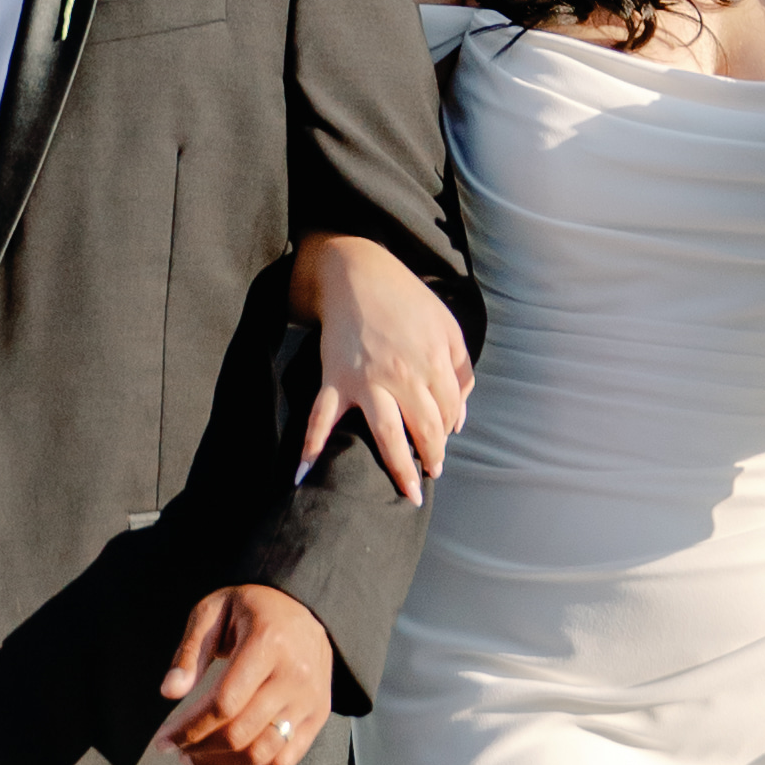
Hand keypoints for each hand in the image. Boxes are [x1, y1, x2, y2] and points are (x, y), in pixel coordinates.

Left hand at [159, 584, 333, 764]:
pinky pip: (284, 761)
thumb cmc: (253, 608)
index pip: (224, 703)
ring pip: (263, 753)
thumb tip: (169, 691)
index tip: (164, 739)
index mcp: (268, 643)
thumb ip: (189, 652)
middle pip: (241, 733)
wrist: (303, 606)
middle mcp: (295, 675)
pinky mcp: (317, 716)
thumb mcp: (213, 611)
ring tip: (195, 758)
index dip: (189, 728)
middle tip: (175, 748)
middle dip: (199, 748)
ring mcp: (310, 700)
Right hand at [291, 231, 472, 502]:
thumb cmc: (406, 300)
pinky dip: (310, 447)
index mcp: (433, 360)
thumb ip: (461, 372)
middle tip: (431, 474)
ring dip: (397, 467)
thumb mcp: (447, 326)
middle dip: (432, 457)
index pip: (450, 411)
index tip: (443, 440)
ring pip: (385, 434)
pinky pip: (321, 418)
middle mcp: (402, 374)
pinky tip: (302, 476)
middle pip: (424, 429)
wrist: (356, 272)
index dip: (449, 429)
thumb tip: (461, 419)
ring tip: (407, 492)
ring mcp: (366, 379)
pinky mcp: (334, 378)